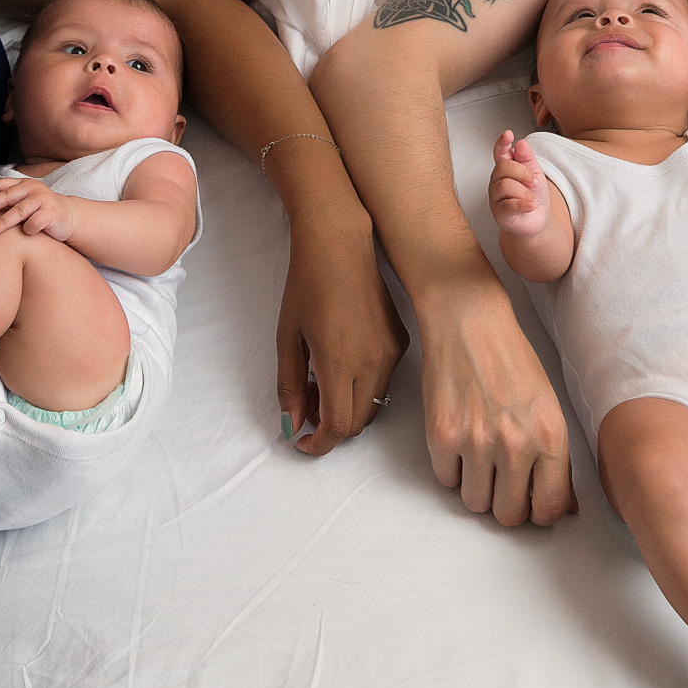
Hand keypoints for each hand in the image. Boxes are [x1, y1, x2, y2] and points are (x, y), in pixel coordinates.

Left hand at [0, 175, 78, 242]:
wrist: (70, 217)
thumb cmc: (41, 212)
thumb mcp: (24, 203)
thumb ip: (8, 202)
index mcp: (23, 184)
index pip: (1, 183)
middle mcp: (33, 188)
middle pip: (7, 196)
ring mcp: (43, 199)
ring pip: (18, 211)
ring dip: (2, 222)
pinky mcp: (52, 212)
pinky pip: (34, 223)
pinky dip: (28, 230)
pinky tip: (26, 234)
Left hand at [275, 204, 407, 453]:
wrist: (340, 244)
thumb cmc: (306, 285)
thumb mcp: (287, 338)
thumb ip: (291, 386)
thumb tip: (295, 424)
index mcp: (340, 362)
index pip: (337, 427)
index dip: (318, 444)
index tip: (302, 441)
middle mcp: (372, 362)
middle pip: (357, 423)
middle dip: (330, 426)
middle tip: (307, 404)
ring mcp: (391, 353)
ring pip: (373, 404)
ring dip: (347, 407)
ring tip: (321, 380)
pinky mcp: (401, 341)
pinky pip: (383, 381)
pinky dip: (362, 386)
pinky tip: (342, 363)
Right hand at [418, 282, 575, 525]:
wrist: (470, 324)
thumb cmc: (513, 361)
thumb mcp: (549, 407)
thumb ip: (556, 459)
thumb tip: (563, 505)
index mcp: (549, 437)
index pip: (550, 507)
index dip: (540, 514)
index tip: (533, 505)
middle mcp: (515, 444)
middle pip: (509, 515)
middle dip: (506, 504)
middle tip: (503, 484)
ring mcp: (475, 442)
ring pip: (475, 503)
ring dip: (477, 488)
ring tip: (480, 458)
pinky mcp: (441, 436)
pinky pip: (446, 480)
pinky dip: (452, 468)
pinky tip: (460, 441)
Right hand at [489, 131, 552, 236]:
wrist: (537, 221)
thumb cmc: (534, 195)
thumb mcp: (536, 174)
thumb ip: (527, 159)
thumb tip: (520, 143)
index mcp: (505, 168)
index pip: (500, 152)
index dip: (502, 142)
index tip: (508, 134)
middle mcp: (497, 180)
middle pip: (503, 167)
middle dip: (523, 173)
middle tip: (535, 182)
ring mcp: (495, 197)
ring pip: (505, 185)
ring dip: (525, 192)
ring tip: (533, 199)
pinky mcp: (499, 213)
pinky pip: (509, 205)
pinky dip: (523, 204)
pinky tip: (532, 205)